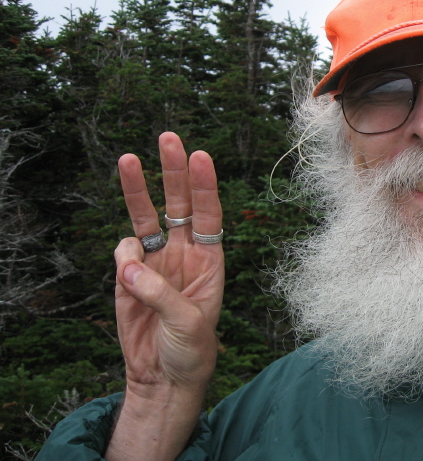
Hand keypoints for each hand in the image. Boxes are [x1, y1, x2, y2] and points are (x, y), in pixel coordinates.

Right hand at [107, 132, 223, 459]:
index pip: (208, 214)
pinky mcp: (128, 276)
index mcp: (209, 259)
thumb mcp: (187, 323)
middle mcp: (183, 253)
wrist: (163, 377)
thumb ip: (160, 293)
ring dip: (138, 190)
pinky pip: (122, 252)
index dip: (204, 186)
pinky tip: (128, 275)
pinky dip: (122, 254)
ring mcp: (155, 261)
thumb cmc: (191, 349)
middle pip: (178, 203)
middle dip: (173, 171)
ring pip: (145, 217)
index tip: (200, 157)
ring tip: (129, 160)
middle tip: (168, 137)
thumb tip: (130, 265)